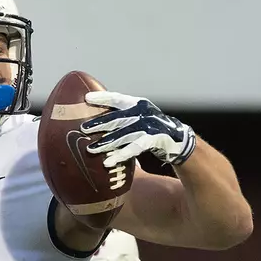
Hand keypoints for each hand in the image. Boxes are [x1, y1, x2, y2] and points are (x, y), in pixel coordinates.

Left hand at [80, 91, 197, 167]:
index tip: (86, 98)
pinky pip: (133, 149)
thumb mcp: (139, 119)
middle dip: (99, 123)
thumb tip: (99, 122)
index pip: (117, 99)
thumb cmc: (153, 130)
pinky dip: (120, 155)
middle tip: (82, 129)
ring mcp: (148, 126)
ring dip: (106, 143)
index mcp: (138, 104)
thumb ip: (123, 119)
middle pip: (117, 118)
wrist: (178, 140)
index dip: (103, 98)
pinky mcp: (153, 140)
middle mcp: (143, 113)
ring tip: (90, 150)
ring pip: (122, 135)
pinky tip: (108, 162)